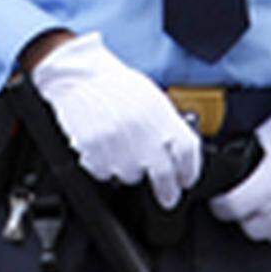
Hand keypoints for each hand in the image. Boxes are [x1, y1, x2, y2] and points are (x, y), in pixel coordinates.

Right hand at [31, 32, 201, 206]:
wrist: (81, 75)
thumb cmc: (115, 84)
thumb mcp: (151, 98)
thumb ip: (167, 126)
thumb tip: (178, 154)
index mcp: (161, 114)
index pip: (187, 152)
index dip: (190, 171)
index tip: (186, 180)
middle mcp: (142, 130)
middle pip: (164, 175)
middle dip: (168, 191)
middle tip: (167, 196)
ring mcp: (118, 142)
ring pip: (132, 176)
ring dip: (130, 170)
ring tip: (122, 151)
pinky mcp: (95, 150)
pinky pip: (105, 173)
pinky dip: (105, 167)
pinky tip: (104, 149)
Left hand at [210, 108, 270, 242]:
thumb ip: (251, 148)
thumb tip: (238, 157)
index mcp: (269, 184)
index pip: (231, 208)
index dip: (219, 204)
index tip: (219, 199)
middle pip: (249, 228)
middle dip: (242, 215)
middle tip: (244, 201)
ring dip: (265, 222)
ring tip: (268, 203)